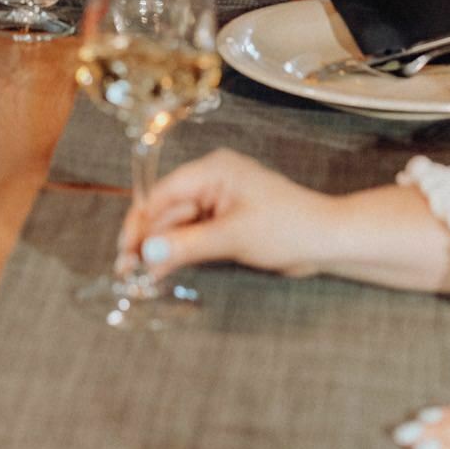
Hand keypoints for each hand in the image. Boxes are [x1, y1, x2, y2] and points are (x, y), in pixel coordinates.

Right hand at [118, 149, 335, 278]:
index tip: (124, 252)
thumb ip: (187, 244)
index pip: (164, 193)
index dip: (140, 223)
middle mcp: (212, 180)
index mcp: (213, 170)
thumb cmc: (286, 228)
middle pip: (167, 209)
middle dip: (148, 239)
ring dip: (161, 248)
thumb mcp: (232, 237)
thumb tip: (148, 253)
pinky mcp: (226, 221)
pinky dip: (179, 251)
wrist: (325, 239)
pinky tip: (164, 270)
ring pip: (178, 224)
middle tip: (127, 271)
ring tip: (141, 277)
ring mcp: (219, 201)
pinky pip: (193, 233)